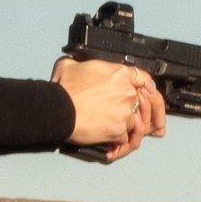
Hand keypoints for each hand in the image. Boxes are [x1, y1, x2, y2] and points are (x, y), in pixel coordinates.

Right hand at [52, 56, 166, 165]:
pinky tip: (103, 134)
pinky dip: (115, 138)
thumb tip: (76, 63)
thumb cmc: (63, 89)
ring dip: (121, 123)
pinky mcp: (119, 130)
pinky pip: (124, 137)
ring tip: (105, 123)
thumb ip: (81, 63)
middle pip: (138, 101)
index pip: (143, 78)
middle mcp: (127, 92)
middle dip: (127, 107)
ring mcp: (125, 113)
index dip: (139, 86)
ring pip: (132, 120)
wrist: (58, 110)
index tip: (138, 91)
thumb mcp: (70, 65)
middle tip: (113, 111)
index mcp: (119, 74)